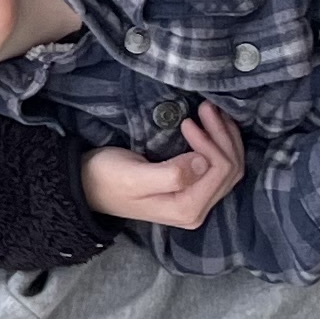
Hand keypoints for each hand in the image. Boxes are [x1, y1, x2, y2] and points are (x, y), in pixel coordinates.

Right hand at [81, 99, 245, 231]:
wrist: (88, 186)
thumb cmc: (107, 179)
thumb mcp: (134, 176)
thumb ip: (171, 174)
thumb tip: (203, 162)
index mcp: (186, 209)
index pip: (220, 171)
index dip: (211, 142)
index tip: (187, 122)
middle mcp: (196, 210)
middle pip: (231, 170)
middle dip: (222, 136)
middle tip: (204, 108)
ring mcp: (195, 201)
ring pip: (229, 167)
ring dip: (224, 137)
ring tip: (208, 111)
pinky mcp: (191, 190)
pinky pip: (219, 167)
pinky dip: (219, 143)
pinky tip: (211, 125)